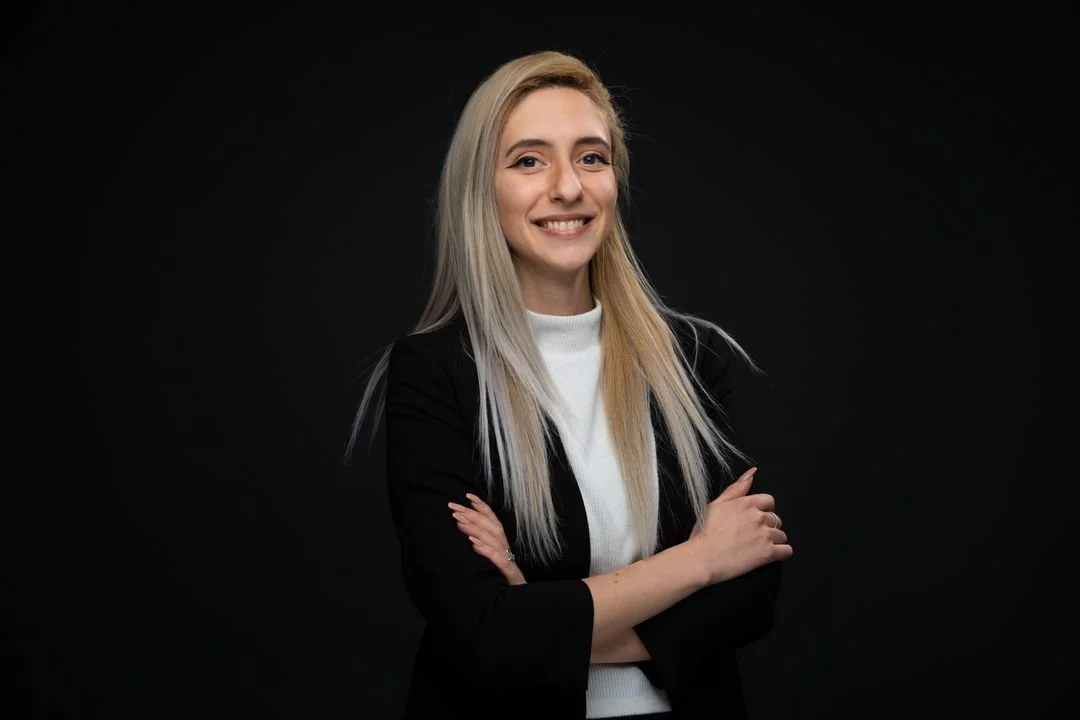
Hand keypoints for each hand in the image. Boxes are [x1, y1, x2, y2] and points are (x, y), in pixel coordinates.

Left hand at [448, 493, 526, 585]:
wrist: (516, 598)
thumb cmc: (499, 578)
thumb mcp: (489, 559)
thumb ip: (480, 545)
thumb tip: (461, 529)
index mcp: (500, 542)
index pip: (492, 520)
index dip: (482, 506)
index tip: (468, 496)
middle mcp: (505, 547)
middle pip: (490, 526)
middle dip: (471, 515)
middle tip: (454, 509)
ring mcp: (508, 559)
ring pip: (493, 539)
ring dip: (475, 529)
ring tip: (459, 522)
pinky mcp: (508, 572)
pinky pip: (497, 558)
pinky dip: (485, 549)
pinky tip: (473, 544)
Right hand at [685, 467, 791, 584]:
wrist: (702, 558)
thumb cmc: (704, 533)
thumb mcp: (715, 505)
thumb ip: (736, 488)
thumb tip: (752, 473)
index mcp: (745, 504)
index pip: (769, 501)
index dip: (764, 510)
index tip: (756, 519)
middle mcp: (758, 517)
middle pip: (776, 519)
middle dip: (768, 526)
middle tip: (754, 536)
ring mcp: (765, 535)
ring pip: (782, 535)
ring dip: (774, 541)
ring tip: (758, 547)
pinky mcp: (768, 553)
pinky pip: (787, 550)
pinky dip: (781, 553)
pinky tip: (768, 555)